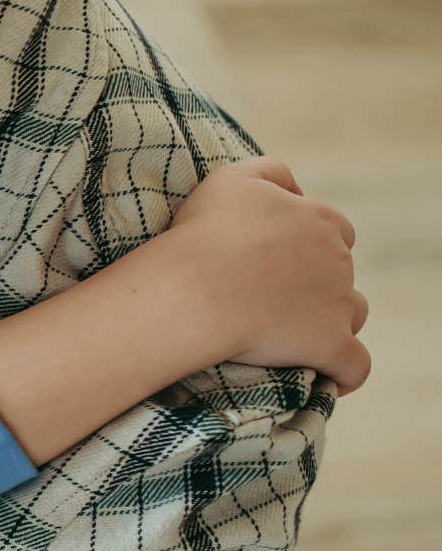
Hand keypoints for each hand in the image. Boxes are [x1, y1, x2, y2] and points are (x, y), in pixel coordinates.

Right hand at [170, 157, 371, 393]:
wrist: (195, 288)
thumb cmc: (205, 233)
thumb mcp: (232, 178)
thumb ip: (271, 172)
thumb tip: (295, 188)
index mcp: (319, 220)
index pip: (334, 229)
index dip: (309, 244)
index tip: (276, 260)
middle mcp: (337, 260)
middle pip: (341, 272)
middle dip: (316, 283)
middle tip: (269, 298)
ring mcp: (338, 304)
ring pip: (354, 314)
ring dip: (332, 322)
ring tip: (293, 335)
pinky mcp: (331, 345)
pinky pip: (355, 366)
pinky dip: (345, 373)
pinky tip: (326, 378)